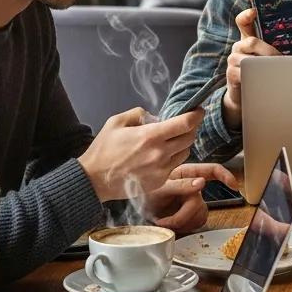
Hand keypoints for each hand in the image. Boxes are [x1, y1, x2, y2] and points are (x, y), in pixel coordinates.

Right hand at [78, 108, 202, 200]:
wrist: (94, 180)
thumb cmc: (103, 149)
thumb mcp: (117, 122)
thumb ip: (139, 113)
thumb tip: (155, 116)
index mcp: (150, 136)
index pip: (185, 123)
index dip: (196, 114)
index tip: (198, 110)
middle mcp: (160, 153)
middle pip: (190, 137)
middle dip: (191, 128)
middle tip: (185, 123)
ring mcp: (161, 169)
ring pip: (186, 152)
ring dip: (183, 143)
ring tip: (171, 139)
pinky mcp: (159, 181)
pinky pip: (176, 166)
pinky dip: (174, 157)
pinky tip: (163, 154)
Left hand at [146, 163, 238, 232]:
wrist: (134, 209)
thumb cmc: (144, 192)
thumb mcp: (159, 187)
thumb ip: (180, 185)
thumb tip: (201, 182)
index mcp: (187, 173)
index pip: (212, 170)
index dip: (226, 176)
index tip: (234, 186)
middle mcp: (192, 186)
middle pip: (201, 203)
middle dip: (184, 215)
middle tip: (167, 221)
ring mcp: (191, 201)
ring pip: (200, 215)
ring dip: (183, 222)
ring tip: (166, 222)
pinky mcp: (190, 214)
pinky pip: (196, 223)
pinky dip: (183, 226)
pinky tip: (171, 225)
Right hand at [221, 7, 281, 129]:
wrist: (247, 95)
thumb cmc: (261, 72)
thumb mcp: (267, 59)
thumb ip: (275, 51)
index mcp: (247, 39)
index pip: (243, 22)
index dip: (246, 15)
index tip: (254, 11)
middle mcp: (238, 47)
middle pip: (252, 41)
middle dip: (269, 51)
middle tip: (281, 60)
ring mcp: (233, 60)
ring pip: (248, 58)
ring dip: (264, 65)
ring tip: (276, 72)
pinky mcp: (231, 74)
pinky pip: (243, 72)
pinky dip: (255, 76)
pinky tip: (264, 80)